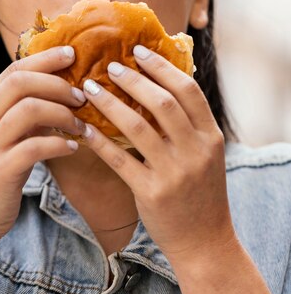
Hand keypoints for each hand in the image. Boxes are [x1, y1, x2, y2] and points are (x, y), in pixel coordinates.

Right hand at [0, 46, 85, 244]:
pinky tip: (73, 148)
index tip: (72, 55)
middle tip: (82, 96)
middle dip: (58, 84)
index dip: (46, 59)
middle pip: (21, 81)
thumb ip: (25, 112)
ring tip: (82, 125)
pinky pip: (35, 147)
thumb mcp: (6, 136)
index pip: (14, 69)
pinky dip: (60, 144)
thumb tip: (63, 91)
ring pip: (29, 109)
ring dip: (63, 114)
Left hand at [81, 45, 235, 264]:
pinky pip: (120, 160)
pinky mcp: (152, 193)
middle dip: (134, 80)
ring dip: (110, 104)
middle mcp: (196, 151)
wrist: (204, 242)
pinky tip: (83, 128)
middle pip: (163, 103)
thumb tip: (160, 88)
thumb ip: (189, 126)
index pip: (188, 91)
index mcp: (211, 137)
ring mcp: (174, 173)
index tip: (139, 51)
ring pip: (138, 127)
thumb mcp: (206, 156)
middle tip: (110, 66)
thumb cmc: (201, 194)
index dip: (162, 67)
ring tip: (90, 89)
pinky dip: (99, 141)